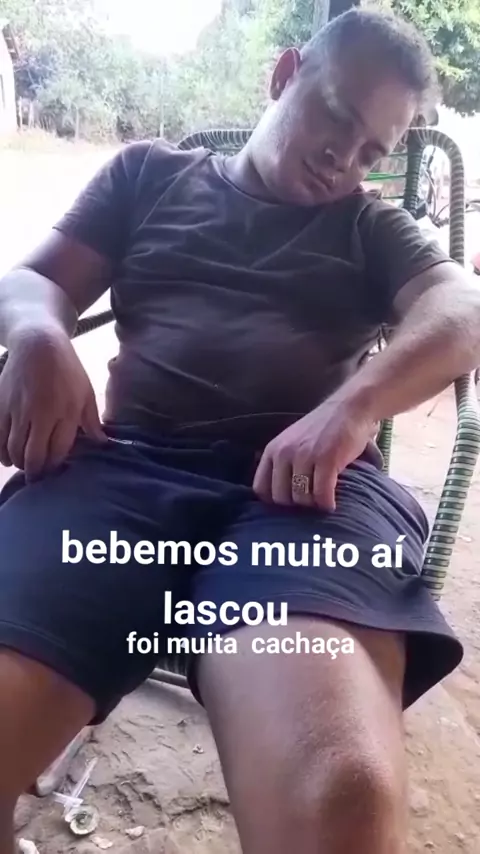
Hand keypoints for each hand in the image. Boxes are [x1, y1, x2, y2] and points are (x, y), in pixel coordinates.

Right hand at [0, 326, 106, 479]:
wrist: (37, 343)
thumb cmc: (67, 369)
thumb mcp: (86, 392)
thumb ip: (91, 420)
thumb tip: (102, 443)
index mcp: (65, 411)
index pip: (58, 450)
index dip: (55, 466)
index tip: (55, 472)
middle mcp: (40, 413)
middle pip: (34, 455)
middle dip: (36, 472)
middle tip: (38, 478)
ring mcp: (18, 410)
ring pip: (14, 449)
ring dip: (19, 463)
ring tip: (25, 467)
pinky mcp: (0, 404)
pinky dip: (1, 452)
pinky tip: (7, 457)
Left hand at [253, 397, 378, 510]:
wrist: (350, 408)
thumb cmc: (322, 429)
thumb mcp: (292, 442)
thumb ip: (282, 463)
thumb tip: (277, 497)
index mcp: (273, 450)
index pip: (261, 489)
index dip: (274, 501)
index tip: (290, 502)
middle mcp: (284, 453)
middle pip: (281, 498)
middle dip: (296, 506)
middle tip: (310, 502)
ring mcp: (304, 456)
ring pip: (301, 499)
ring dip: (313, 505)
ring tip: (322, 500)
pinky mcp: (326, 460)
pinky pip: (321, 494)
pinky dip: (327, 504)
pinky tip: (332, 504)